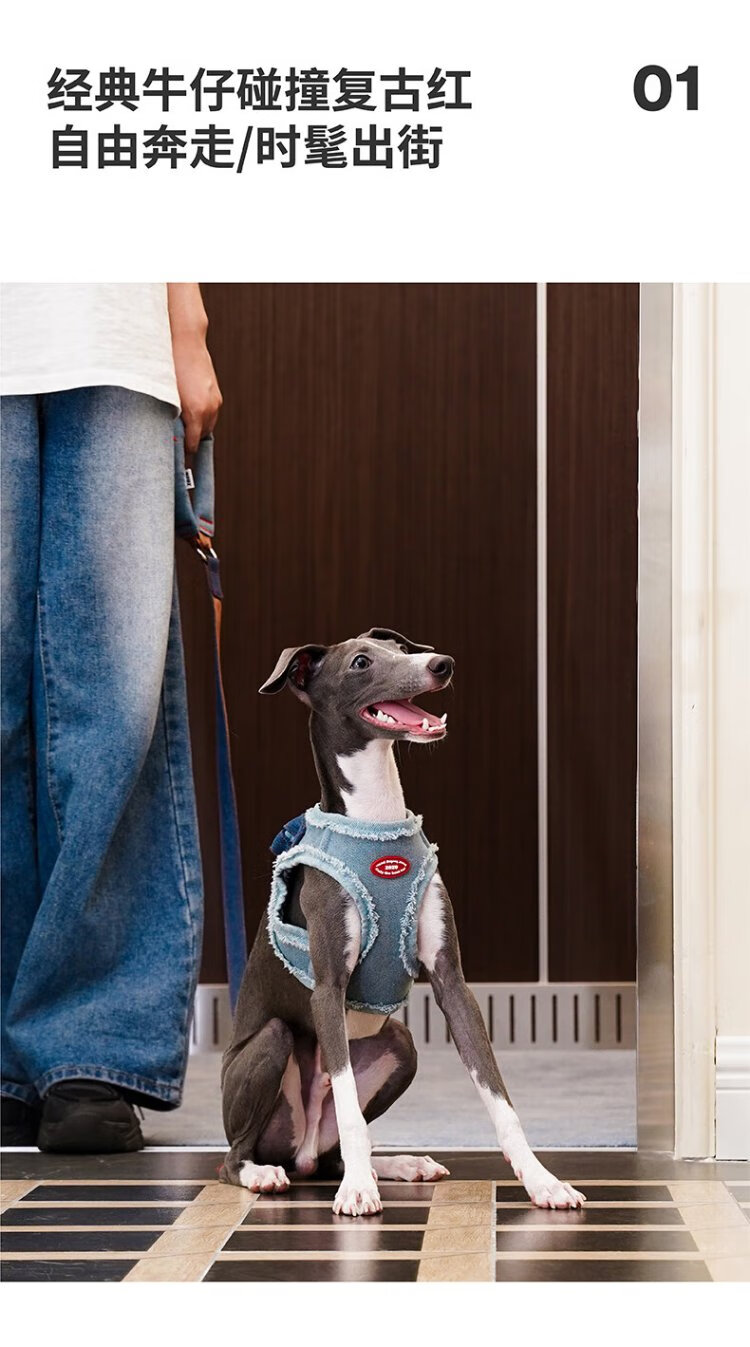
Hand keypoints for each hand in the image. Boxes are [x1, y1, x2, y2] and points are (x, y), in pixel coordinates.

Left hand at [167, 283, 222, 452]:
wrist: (185, 341)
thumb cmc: (169, 366)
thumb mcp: (165, 396)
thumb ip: (167, 418)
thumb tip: (166, 435)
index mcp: (196, 412)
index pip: (193, 444)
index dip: (183, 453)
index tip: (174, 460)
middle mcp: (210, 408)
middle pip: (201, 437)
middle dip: (189, 442)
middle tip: (175, 444)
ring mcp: (215, 401)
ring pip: (208, 426)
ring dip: (196, 430)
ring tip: (181, 428)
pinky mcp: (217, 394)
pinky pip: (211, 414)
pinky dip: (201, 418)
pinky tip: (188, 412)